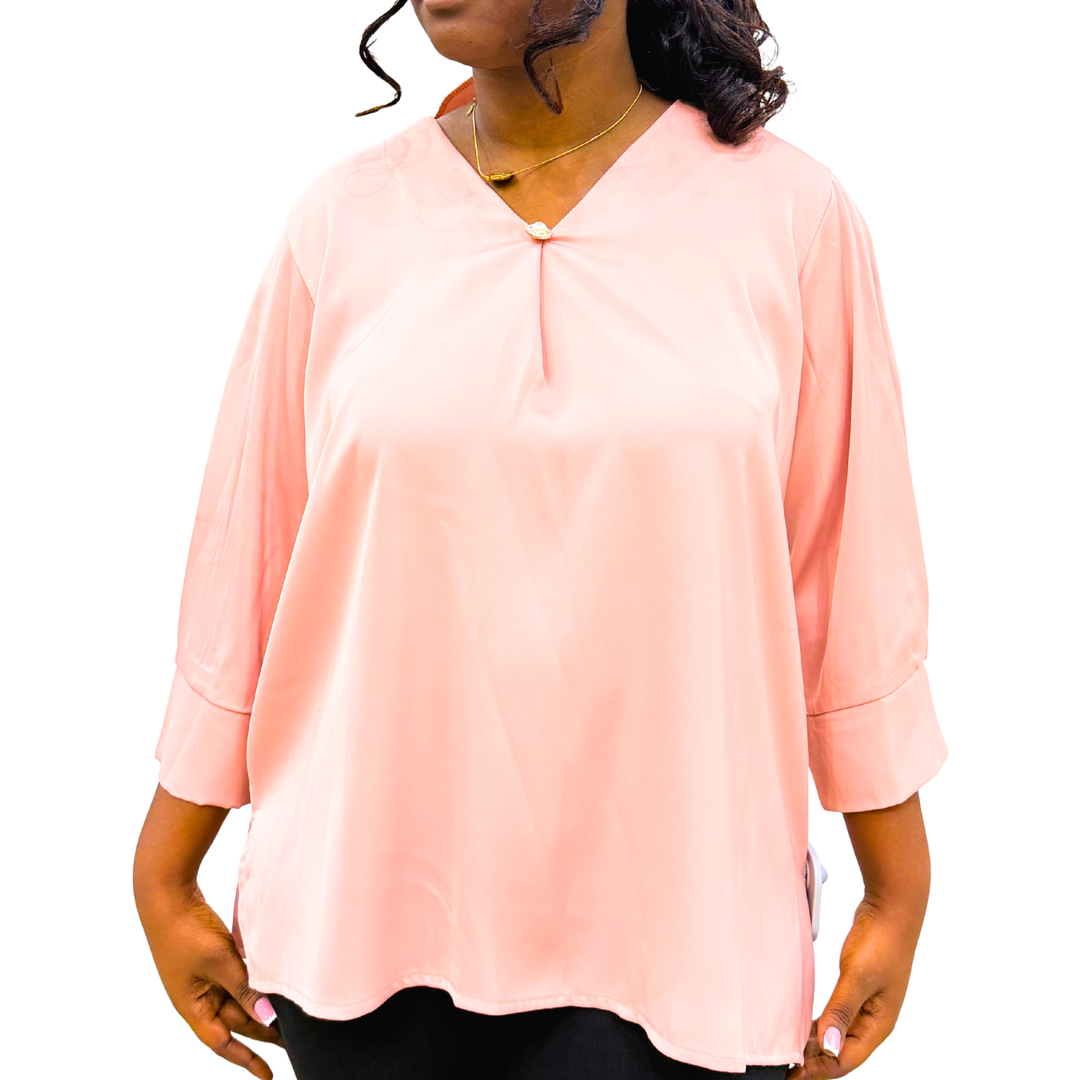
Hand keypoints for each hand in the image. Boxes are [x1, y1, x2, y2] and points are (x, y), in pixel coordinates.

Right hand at [136, 878, 281, 1078]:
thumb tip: (268, 1016)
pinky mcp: (211, 956)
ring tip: (290, 1015)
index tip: (269, 1075)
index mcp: (192, 1006)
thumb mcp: (220, 962)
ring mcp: (204, 975)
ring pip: (238, 997)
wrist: (167, 893)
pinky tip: (274, 981)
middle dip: (263, 1031)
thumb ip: (245, 988)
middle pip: (235, 1020)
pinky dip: (254, 981)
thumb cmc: (187, 931)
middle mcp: (198, 995)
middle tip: (294, 1041)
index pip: (223, 1042)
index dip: (247, 1059)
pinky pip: (237, 975)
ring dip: (261, 1005)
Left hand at [788, 894, 921, 1078]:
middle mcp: (873, 1021)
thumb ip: (842, 1011)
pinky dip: (821, 1025)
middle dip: (815, 1062)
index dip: (819, 1070)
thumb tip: (829, 1047)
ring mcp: (866, 1005)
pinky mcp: (857, 990)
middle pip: (841, 1052)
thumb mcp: (858, 976)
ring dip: (816, 1044)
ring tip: (789, 1050)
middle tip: (784, 1065)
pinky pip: (838, 1017)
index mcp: (878, 1025)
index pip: (846, 1060)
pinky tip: (804, 1026)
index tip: (792, 1075)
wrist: (891, 909)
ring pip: (838, 1035)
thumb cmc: (881, 941)